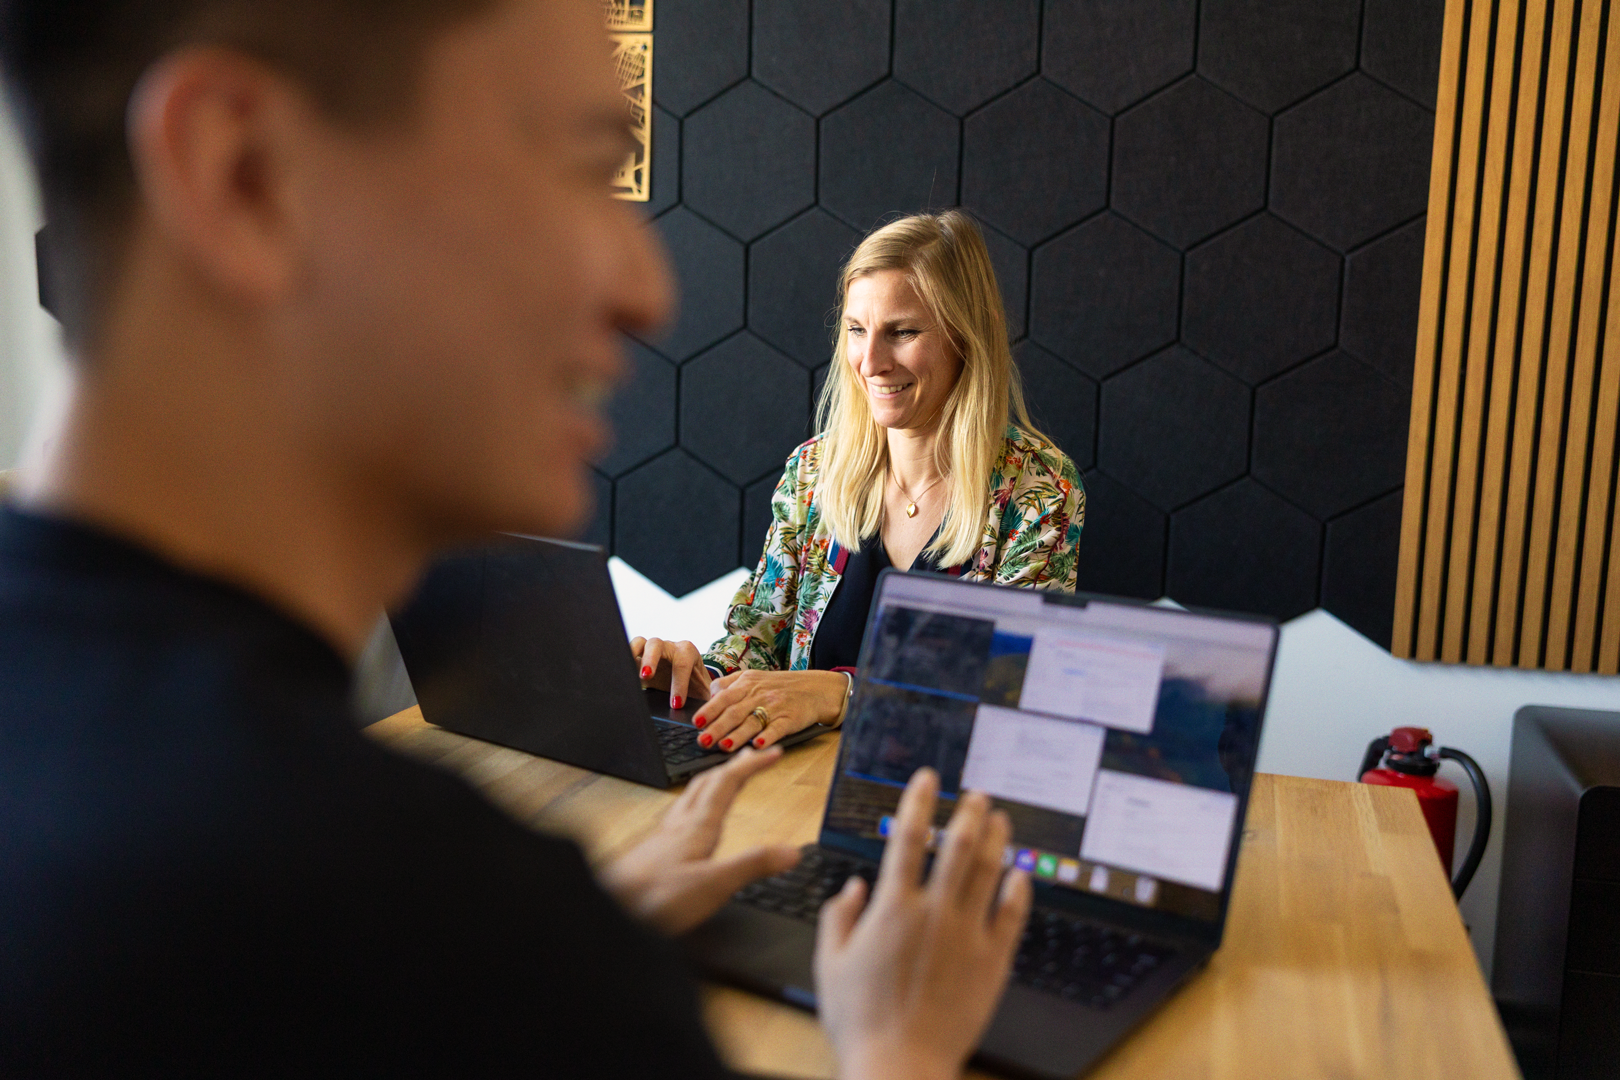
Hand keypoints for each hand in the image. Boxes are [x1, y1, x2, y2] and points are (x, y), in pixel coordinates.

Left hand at [599, 746, 799, 934]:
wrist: (607, 911)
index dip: (752, 765)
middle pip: (708, 782)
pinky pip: (680, 813)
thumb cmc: (654, 899)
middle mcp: (680, 824)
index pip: (728, 783)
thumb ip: (752, 866)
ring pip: (692, 795)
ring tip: (725, 777)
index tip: (773, 752)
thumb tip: (791, 850)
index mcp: (698, 827)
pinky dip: (696, 802)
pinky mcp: (654, 850)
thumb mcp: (713, 885)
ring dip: (713, 780)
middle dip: (734, 765)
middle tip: (752, 756)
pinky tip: (691, 819)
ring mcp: (664, 835)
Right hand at [630, 636, 712, 710]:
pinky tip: (621, 677)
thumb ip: (710, 699)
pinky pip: (628, 653)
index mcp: (688, 652)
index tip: (676, 704)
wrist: (689, 679)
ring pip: (639, 643)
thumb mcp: (706, 691)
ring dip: (632, 655)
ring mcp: (651, 650)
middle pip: (657, 645)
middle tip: (646, 676)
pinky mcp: (638, 657)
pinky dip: (623, 661)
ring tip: (627, 673)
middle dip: (651, 659)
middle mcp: (668, 647)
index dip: (679, 684)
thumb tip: (711, 713)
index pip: (682, 664)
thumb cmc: (698, 685)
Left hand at [692, 668, 846, 751]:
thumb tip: (709, 697)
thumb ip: (730, 684)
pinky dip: (767, 738)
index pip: (723, 696)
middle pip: (734, 711)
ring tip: (724, 746)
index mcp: (747, 682)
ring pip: (752, 722)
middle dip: (717, 727)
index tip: (696, 722)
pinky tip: (758, 746)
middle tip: (703, 741)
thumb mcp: (754, 677)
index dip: (710, 710)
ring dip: (737, 736)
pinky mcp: (790, 719)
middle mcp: (759, 694)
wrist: (816, 688)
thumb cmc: (780, 686)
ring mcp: (775, 707)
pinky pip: (777, 729)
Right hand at [815, 770, 1029, 1079]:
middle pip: (958, 846)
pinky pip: (1012, 915)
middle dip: (969, 812)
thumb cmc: (860, 1020)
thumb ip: (838, 917)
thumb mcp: (829, 963)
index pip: (909, 836)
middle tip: (978, 794)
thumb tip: (854, 887)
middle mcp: (934, 913)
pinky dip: (1019, 888)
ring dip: (997, 839)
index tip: (929, 778)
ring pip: (989, 872)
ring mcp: (968, 936)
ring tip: (1001, 818)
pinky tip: (1021, 871)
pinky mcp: (993, 963)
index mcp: (893, 907)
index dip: (920, 800)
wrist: (900, 1065)